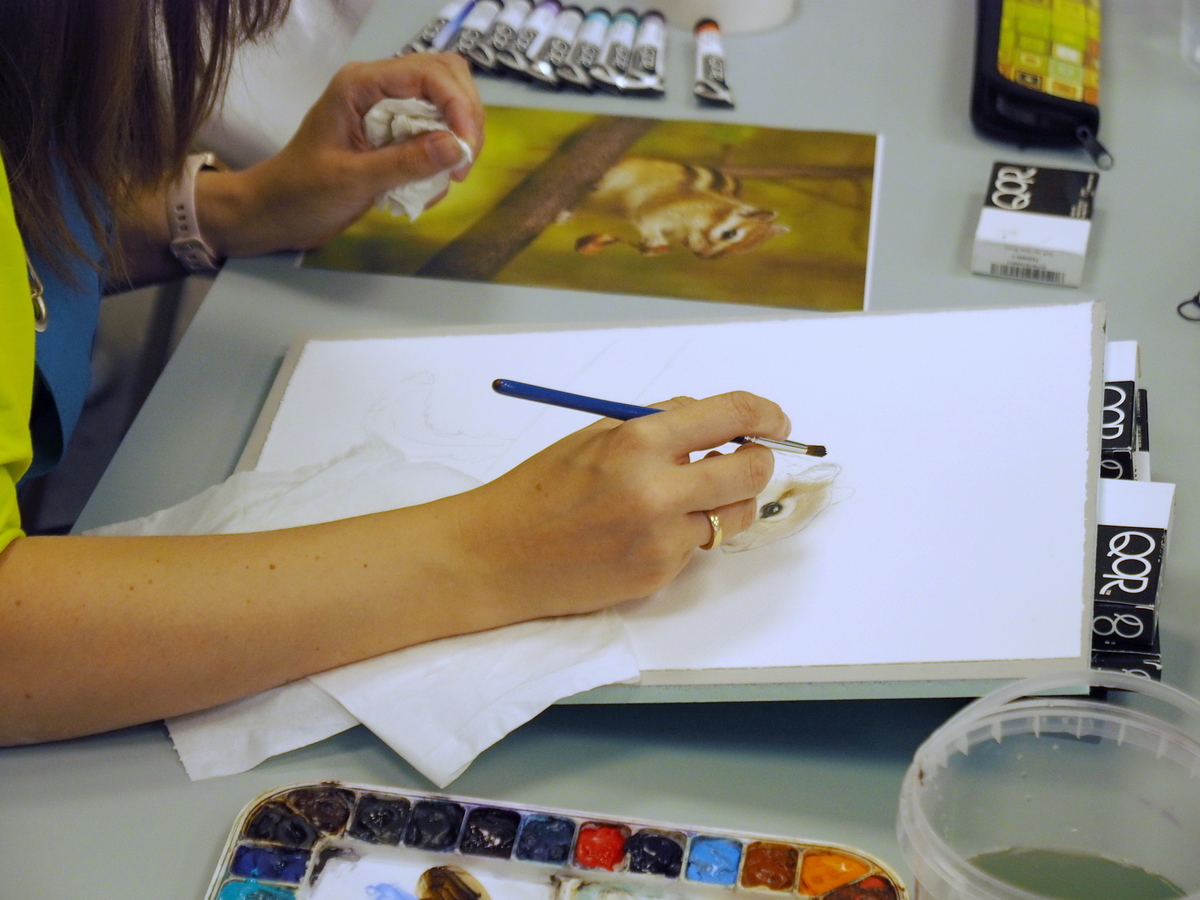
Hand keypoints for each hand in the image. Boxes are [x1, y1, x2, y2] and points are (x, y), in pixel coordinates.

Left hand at [199, 53, 484, 256]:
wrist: (276, 213)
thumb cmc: (302, 192)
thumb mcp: (353, 179)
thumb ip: (404, 162)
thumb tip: (455, 147)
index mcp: (361, 84)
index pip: (429, 73)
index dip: (458, 105)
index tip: (465, 149)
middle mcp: (378, 89)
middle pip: (446, 78)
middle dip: (465, 118)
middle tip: (463, 163)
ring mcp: (388, 111)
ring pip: (446, 106)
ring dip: (457, 141)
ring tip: (448, 178)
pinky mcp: (394, 136)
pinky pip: (436, 136)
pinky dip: (442, 162)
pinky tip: (428, 189)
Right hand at [447, 391, 791, 619]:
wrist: (499, 554)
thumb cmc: (541, 490)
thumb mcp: (597, 435)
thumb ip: (658, 424)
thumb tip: (717, 421)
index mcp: (638, 441)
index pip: (732, 414)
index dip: (766, 413)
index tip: (774, 419)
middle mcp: (657, 489)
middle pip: (752, 469)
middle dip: (759, 459)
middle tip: (748, 457)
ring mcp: (662, 537)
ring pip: (736, 514)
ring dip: (728, 500)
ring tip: (692, 496)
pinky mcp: (659, 573)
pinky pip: (698, 545)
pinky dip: (687, 533)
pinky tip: (648, 530)